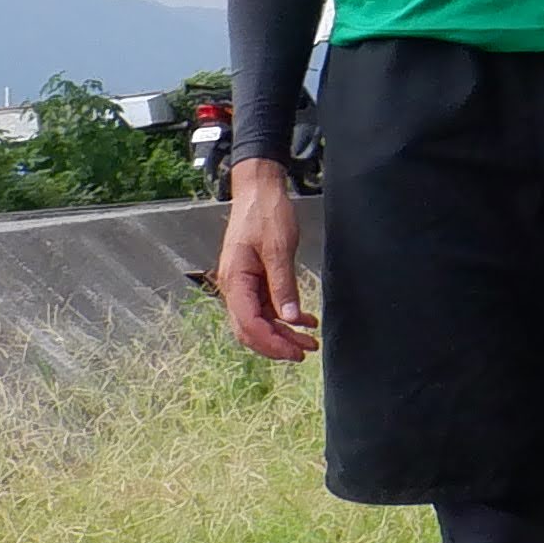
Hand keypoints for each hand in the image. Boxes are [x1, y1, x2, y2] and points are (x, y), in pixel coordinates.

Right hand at [215, 163, 314, 361]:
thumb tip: (290, 319)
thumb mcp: (279, 248)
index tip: (295, 352)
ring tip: (309, 340)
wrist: (259, 190)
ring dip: (283, 333)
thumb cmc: (265, 213)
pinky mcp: (254, 279)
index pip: (248, 324)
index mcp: (235, 280)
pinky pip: (266, 307)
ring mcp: (243, 284)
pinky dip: (284, 316)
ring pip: (259, 321)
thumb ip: (283, 286)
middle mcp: (234, 286)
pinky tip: (305, 321)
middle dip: (276, 344)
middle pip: (250, 329)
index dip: (272, 343)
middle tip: (305, 351)